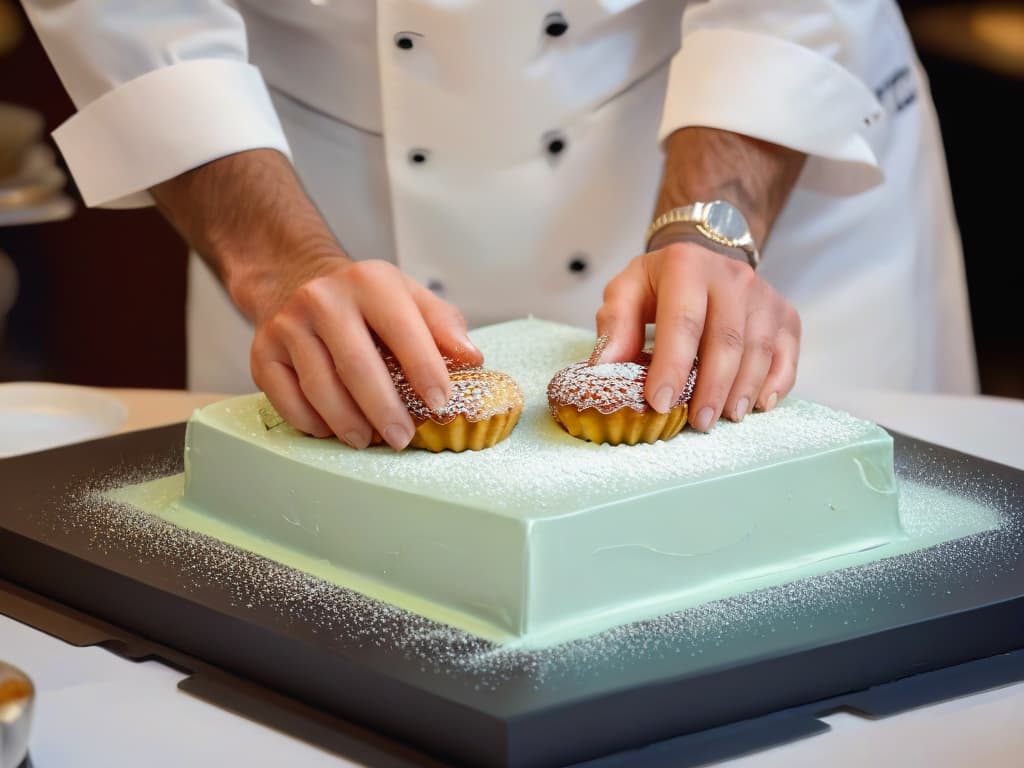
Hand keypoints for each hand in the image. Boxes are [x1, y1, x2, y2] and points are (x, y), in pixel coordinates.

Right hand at [249, 256, 481, 449]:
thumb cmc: (365, 300)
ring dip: (349, 424)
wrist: (295, 278)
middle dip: (385, 411)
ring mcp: (287, 325)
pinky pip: (287, 400)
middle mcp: (323, 299)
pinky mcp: (262, 352)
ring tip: (369, 440)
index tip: (440, 404)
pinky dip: (313, 423)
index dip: (425, 370)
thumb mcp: (409, 297)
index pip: (403, 330)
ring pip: (320, 388)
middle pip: (357, 367)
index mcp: (369, 282)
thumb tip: (471, 359)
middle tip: (403, 439)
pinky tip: (333, 429)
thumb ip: (444, 325)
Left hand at [595, 242, 800, 430]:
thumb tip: (604, 368)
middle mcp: (731, 276)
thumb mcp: (626, 291)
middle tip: (697, 422)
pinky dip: (776, 383)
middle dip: (711, 387)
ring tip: (724, 418)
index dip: (672, 366)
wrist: (703, 257)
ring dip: (742, 390)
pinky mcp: (785, 313)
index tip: (660, 403)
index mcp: (685, 265)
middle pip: (727, 341)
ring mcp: (763, 295)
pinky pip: (787, 354)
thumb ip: (614, 326)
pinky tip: (758, 406)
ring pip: (759, 350)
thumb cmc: (659, 285)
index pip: (682, 322)